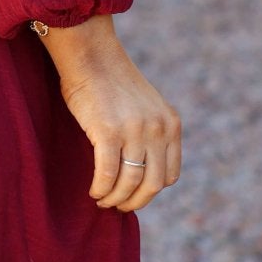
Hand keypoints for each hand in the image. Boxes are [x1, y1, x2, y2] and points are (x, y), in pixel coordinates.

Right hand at [38, 13, 180, 212]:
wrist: (91, 55)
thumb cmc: (110, 81)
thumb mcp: (144, 107)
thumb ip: (149, 133)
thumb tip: (139, 170)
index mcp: (171, 124)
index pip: (170, 175)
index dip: (151, 191)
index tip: (133, 193)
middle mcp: (158, 129)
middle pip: (152, 185)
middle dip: (134, 202)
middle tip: (117, 206)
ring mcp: (134, 131)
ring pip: (130, 183)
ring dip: (115, 199)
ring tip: (102, 200)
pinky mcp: (108, 131)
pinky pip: (108, 174)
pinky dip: (101, 189)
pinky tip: (93, 191)